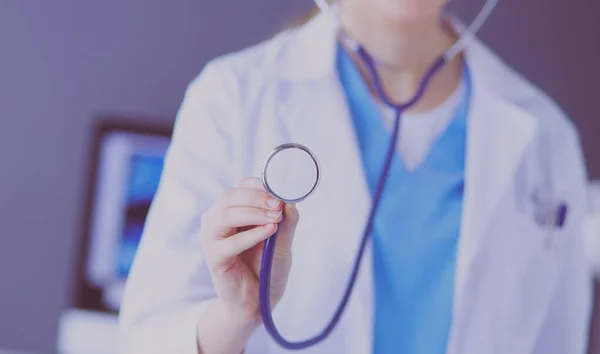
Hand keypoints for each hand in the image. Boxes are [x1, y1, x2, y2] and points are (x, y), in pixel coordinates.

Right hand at [199, 177, 299, 323]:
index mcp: (233, 210)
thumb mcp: (283, 241)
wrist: (259, 302)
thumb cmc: (268, 267)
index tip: (280, 191)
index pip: (240, 186)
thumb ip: (287, 222)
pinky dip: (250, 235)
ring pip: (225, 215)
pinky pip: (229, 242)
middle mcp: (217, 220)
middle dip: (256, 197)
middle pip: (229, 196)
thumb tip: (291, 199)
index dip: (259, 185)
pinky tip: (269, 232)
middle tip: (278, 205)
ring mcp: (211, 238)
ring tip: (275, 219)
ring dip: (253, 213)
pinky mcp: (213, 257)